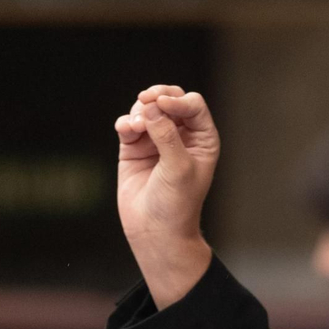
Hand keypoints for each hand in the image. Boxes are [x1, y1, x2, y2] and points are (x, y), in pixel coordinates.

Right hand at [114, 85, 217, 306]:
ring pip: (147, 109)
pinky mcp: (134, 148)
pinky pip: (128, 124)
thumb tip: (151, 107)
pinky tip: (126, 130)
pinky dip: (125, 122)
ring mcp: (156, 140)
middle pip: (170, 100)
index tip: (163, 106)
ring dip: (139, 111)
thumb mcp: (178, 168)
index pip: (193, 105)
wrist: (155, 232)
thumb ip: (166, 135)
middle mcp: (181, 136)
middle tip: (145, 100)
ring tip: (135, 126)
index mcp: (202, 139)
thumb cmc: (176, 204)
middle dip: (157, 96)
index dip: (178, 101)